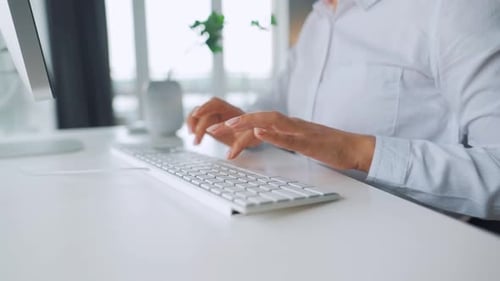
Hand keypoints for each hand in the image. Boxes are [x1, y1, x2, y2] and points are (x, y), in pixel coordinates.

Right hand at [186, 97, 261, 155]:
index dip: (205, 107)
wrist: (256, 133)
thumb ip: (241, 143)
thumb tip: (230, 155)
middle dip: (198, 124)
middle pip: (204, 111)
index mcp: (232, 110)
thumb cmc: (254, 134)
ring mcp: (215, 116)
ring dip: (193, 125)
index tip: (197, 115)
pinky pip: (198, 122)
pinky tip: (195, 139)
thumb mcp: (251, 138)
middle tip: (196, 139)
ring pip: (198, 115)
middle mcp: (221, 111)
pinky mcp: (211, 123)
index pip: (216, 103)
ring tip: (194, 141)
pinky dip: (194, 128)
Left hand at [224, 111, 374, 171]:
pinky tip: (260, 131)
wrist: (354, 148)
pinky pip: (288, 135)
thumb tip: (263, 137)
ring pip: (271, 121)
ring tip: (230, 125)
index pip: (259, 121)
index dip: (238, 124)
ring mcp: (300, 130)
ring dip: (249, 121)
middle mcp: (291, 124)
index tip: (220, 129)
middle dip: (235, 121)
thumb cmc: (328, 147)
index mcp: (288, 125)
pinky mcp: (309, 141)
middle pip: (259, 117)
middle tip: (213, 128)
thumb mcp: (299, 142)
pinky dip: (273, 133)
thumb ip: (282, 137)